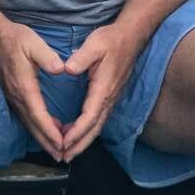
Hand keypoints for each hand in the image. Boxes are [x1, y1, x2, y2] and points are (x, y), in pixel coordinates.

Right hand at [0, 21, 65, 160]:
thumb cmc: (14, 38)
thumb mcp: (33, 42)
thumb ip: (47, 56)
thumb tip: (61, 69)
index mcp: (24, 86)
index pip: (38, 114)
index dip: (50, 130)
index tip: (61, 142)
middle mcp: (17, 96)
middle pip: (33, 125)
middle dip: (47, 142)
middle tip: (62, 157)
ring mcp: (14, 97)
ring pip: (28, 123)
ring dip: (42, 138)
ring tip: (56, 150)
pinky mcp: (13, 95)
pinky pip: (26, 117)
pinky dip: (36, 127)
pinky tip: (46, 130)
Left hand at [61, 23, 143, 161]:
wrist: (130, 37)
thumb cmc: (111, 40)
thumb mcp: (94, 44)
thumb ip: (80, 58)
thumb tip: (67, 69)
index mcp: (104, 88)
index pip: (90, 116)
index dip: (77, 131)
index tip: (64, 142)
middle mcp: (109, 97)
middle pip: (95, 128)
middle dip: (79, 145)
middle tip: (63, 157)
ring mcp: (111, 98)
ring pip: (98, 126)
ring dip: (83, 141)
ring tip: (67, 151)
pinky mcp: (110, 96)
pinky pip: (99, 119)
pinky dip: (87, 131)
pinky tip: (77, 134)